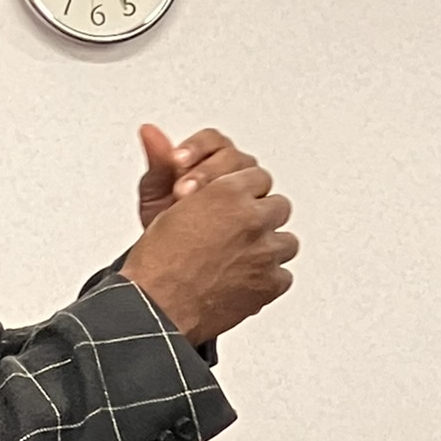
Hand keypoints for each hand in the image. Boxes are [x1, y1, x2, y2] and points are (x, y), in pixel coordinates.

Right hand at [122, 163, 297, 345]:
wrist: (158, 307)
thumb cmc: (157, 262)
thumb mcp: (159, 204)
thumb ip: (166, 168)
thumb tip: (153, 133)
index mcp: (228, 193)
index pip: (258, 178)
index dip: (245, 193)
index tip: (237, 203)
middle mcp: (252, 219)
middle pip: (278, 206)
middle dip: (261, 218)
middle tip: (240, 231)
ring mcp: (266, 253)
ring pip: (286, 242)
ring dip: (269, 248)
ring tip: (244, 258)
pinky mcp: (270, 284)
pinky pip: (284, 276)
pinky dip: (268, 280)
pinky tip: (247, 280)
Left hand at [135, 124, 258, 227]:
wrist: (178, 262)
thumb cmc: (167, 225)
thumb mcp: (155, 194)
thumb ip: (158, 163)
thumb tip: (148, 130)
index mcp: (212, 156)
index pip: (212, 140)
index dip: (196, 148)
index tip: (176, 159)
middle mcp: (236, 172)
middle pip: (234, 158)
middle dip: (207, 173)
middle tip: (183, 191)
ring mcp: (252, 194)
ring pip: (252, 181)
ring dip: (226, 195)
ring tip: (198, 212)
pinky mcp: (260, 218)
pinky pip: (259, 212)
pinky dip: (242, 219)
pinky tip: (222, 230)